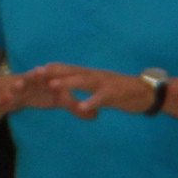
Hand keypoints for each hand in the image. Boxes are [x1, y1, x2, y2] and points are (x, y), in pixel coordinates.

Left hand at [22, 63, 156, 118]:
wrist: (147, 92)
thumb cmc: (121, 91)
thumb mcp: (98, 88)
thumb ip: (84, 87)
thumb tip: (66, 87)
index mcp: (89, 74)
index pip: (64, 70)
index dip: (47, 71)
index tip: (30, 73)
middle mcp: (94, 75)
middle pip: (69, 71)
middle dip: (51, 73)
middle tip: (34, 74)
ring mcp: (104, 83)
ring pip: (83, 81)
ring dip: (67, 83)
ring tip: (52, 85)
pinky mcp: (114, 94)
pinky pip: (101, 98)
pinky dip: (91, 102)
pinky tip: (82, 107)